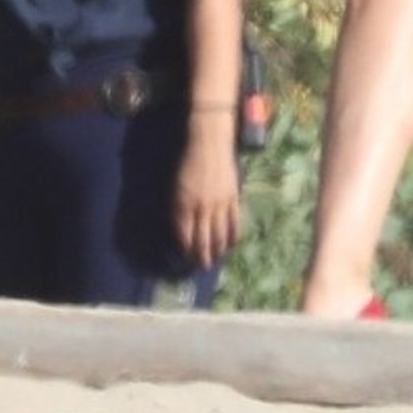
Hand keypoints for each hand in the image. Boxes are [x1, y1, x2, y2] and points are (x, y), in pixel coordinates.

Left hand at [174, 119, 241, 269]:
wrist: (209, 145)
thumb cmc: (188, 166)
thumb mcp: (176, 190)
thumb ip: (179, 211)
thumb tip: (184, 232)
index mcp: (183, 206)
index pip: (185, 237)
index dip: (186, 251)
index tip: (187, 259)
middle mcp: (201, 208)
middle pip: (203, 240)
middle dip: (202, 257)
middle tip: (204, 266)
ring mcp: (219, 204)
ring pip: (220, 235)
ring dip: (218, 250)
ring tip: (217, 258)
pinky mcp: (234, 198)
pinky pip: (235, 222)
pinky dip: (234, 235)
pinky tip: (232, 243)